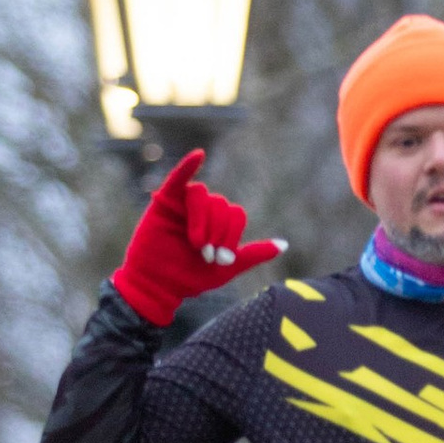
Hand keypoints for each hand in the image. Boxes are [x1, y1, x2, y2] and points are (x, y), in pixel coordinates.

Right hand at [111, 150, 283, 326]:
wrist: (158, 286)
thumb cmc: (191, 278)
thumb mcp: (229, 268)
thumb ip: (255, 254)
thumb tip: (284, 244)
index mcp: (219, 222)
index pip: (236, 214)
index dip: (232, 236)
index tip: (222, 261)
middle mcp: (203, 210)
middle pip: (221, 205)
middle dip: (218, 233)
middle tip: (207, 256)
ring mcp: (183, 204)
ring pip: (203, 196)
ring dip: (203, 221)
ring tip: (198, 245)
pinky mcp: (164, 201)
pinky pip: (178, 178)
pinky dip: (187, 166)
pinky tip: (198, 156)